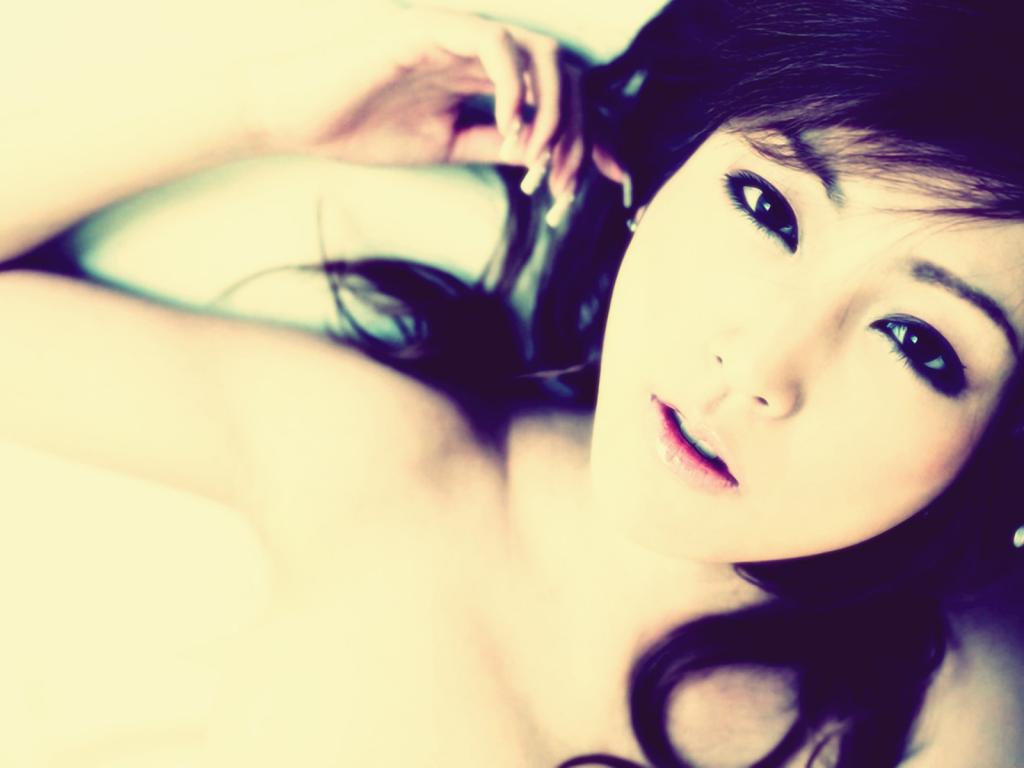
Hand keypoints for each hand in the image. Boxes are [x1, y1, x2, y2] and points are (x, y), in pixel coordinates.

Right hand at [241, 6, 584, 197]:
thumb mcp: (448, 145)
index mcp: (487, 75)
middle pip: (564, 75)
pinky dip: (516, 86)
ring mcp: (458, 35)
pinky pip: (495, 44)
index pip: (560, 94)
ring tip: (539, 159)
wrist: (301, 118)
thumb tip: (547, 156)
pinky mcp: (430, 30)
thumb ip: (498, 143)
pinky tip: (512, 127)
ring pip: (540, 55)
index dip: (595, 132)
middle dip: (580, 132)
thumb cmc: (364, 127)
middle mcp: (482, 50)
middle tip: (565, 183)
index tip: (616, 175)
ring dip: (554, 111)